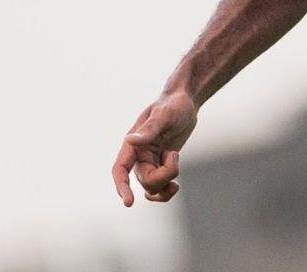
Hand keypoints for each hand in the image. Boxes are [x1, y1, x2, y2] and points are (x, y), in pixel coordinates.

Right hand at [111, 90, 197, 206]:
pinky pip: (159, 188)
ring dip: (166, 186)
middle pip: (145, 180)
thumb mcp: (164, 115)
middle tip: (175, 155)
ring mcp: (150, 162)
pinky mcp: (161, 165)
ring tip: (176, 178)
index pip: (120, 169)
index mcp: (134, 144)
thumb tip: (129, 139)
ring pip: (152, 187)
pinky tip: (175, 186)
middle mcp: (138, 156)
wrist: (185, 103)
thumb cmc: (173, 105)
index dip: (121, 186)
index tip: (129, 203)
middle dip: (164, 175)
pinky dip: (166, 191)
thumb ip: (149, 129)